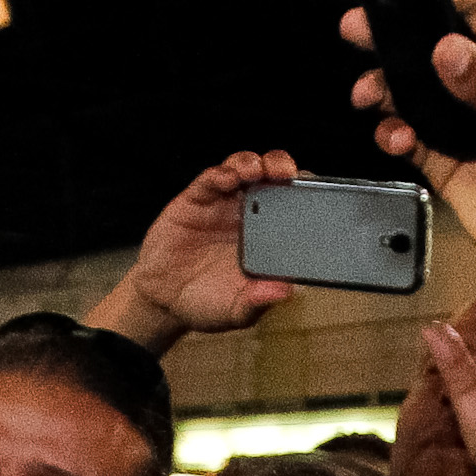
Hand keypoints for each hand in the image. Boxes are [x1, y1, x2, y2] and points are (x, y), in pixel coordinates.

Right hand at [92, 149, 301, 354]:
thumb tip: (286, 292)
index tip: (313, 192)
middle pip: (272, 178)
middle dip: (283, 168)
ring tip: (258, 171)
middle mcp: (247, 215)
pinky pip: (210, 178)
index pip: (292, 206)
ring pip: (243, 169)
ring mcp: (222, 204)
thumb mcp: (236, 311)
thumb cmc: (205, 303)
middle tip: (287, 173)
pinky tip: (228, 177)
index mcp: (267, 237)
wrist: (162, 300)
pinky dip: (221, 173)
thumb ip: (258, 302)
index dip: (304, 193)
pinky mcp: (196, 199)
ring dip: (254, 164)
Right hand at [343, 0, 475, 276]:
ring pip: (410, 86)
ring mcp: (462, 116)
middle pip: (430, 39)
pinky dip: (394, 132)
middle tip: (358, 30)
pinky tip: (398, 139)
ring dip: (384, 88)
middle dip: (392, 36)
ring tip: (369, 95)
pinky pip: (405, 130)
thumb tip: (447, 49)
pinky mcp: (443, 152)